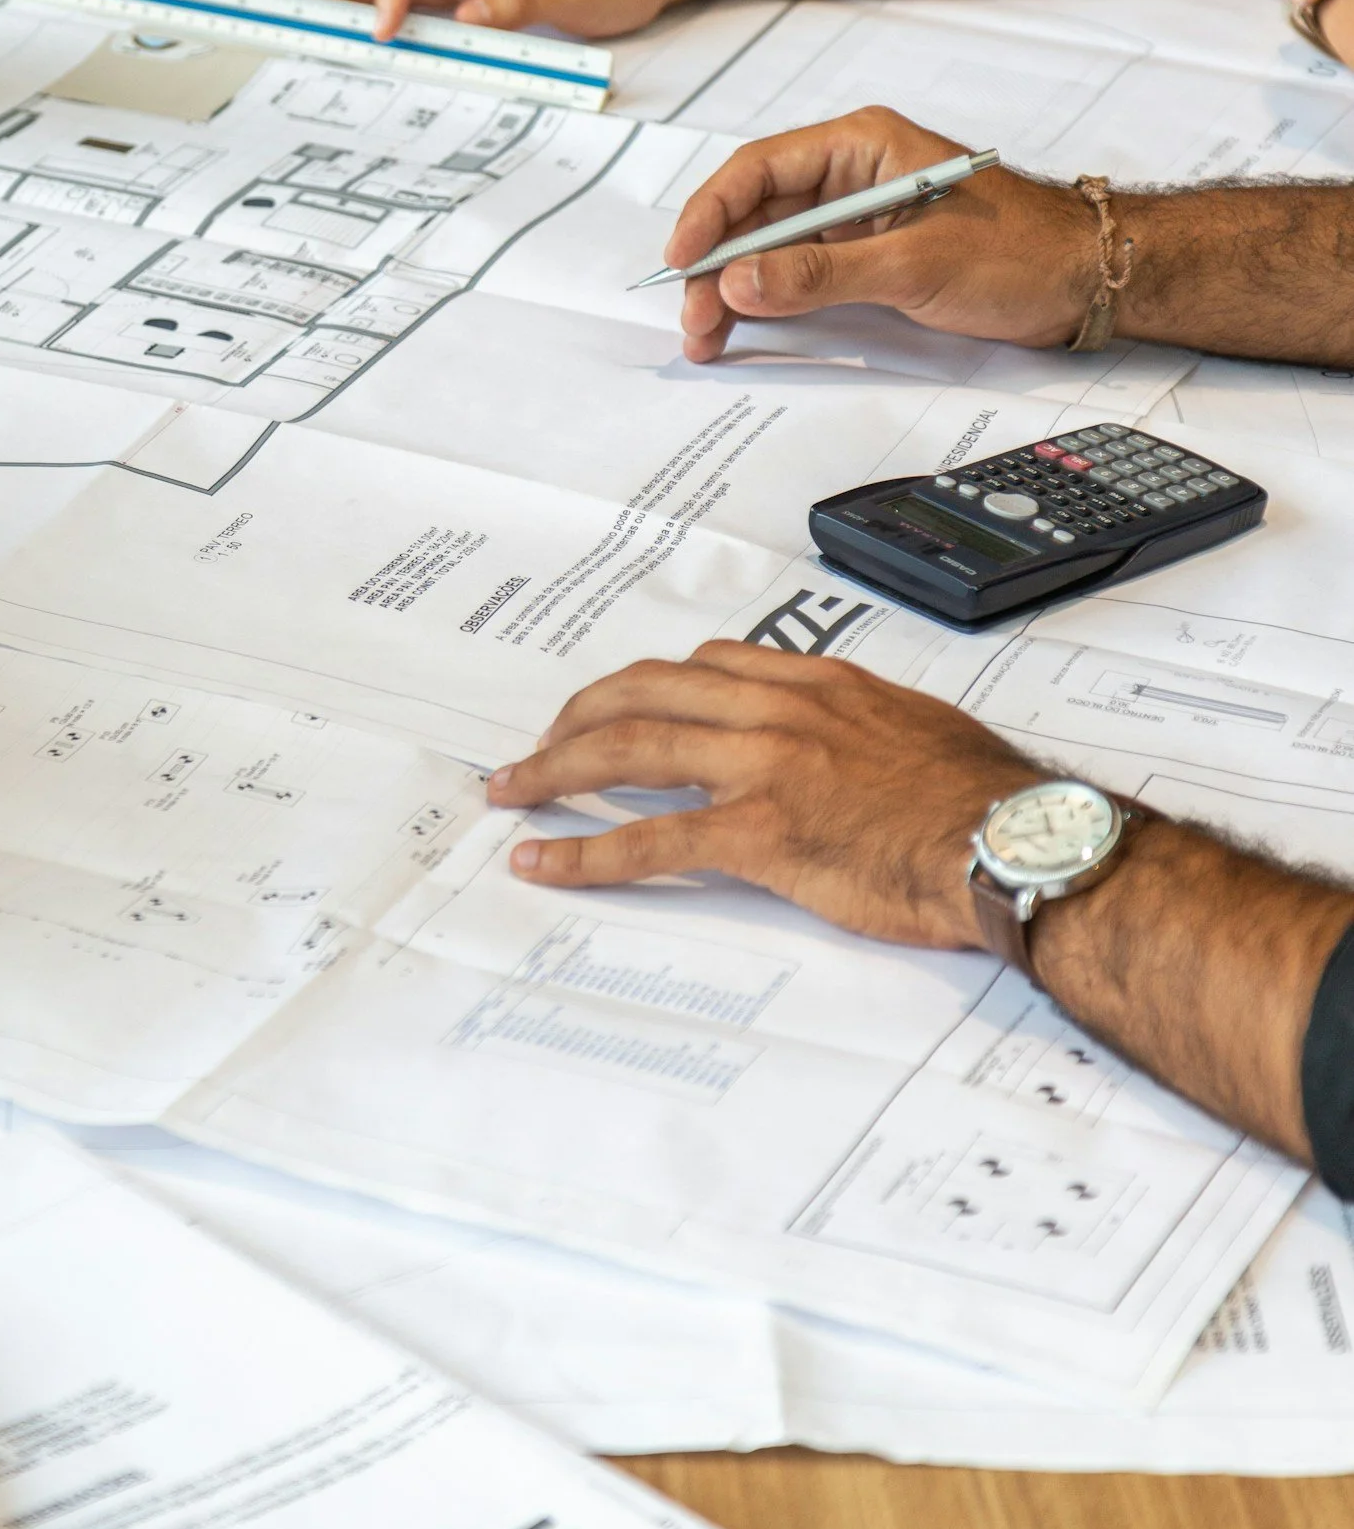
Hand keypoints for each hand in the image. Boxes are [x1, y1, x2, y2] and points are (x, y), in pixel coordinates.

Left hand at [486, 643, 1036, 948]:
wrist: (1016, 842)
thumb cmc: (986, 803)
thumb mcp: (921, 734)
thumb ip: (864, 730)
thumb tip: (847, 749)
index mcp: (821, 685)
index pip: (708, 666)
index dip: (646, 685)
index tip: (617, 707)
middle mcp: (781, 711)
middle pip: (647, 692)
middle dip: (579, 716)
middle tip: (540, 747)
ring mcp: (764, 767)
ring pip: (631, 748)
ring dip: (556, 769)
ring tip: (512, 790)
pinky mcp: (758, 833)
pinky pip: (649, 838)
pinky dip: (584, 852)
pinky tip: (544, 863)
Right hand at [665, 106, 1102, 361]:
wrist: (1086, 281)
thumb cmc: (1023, 251)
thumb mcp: (915, 265)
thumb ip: (822, 273)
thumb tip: (741, 282)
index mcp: (862, 146)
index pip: (760, 169)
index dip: (711, 215)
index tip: (683, 261)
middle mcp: (852, 174)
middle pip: (755, 213)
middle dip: (716, 266)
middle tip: (694, 321)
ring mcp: (856, 218)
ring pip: (769, 248)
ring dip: (734, 290)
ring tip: (708, 338)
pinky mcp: (866, 257)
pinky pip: (798, 273)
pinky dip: (768, 301)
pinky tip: (744, 328)